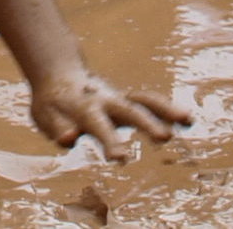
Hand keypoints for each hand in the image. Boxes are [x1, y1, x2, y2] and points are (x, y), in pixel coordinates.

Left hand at [27, 65, 187, 158]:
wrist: (58, 75)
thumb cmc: (52, 104)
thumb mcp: (46, 116)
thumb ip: (58, 128)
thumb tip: (69, 139)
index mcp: (84, 108)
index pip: (99, 125)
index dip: (110, 141)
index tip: (121, 158)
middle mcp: (106, 101)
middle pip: (129, 110)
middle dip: (147, 123)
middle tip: (165, 137)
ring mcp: (119, 99)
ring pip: (144, 101)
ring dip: (165, 110)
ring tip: (187, 120)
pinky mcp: (127, 101)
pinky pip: (149, 102)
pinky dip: (167, 108)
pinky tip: (187, 120)